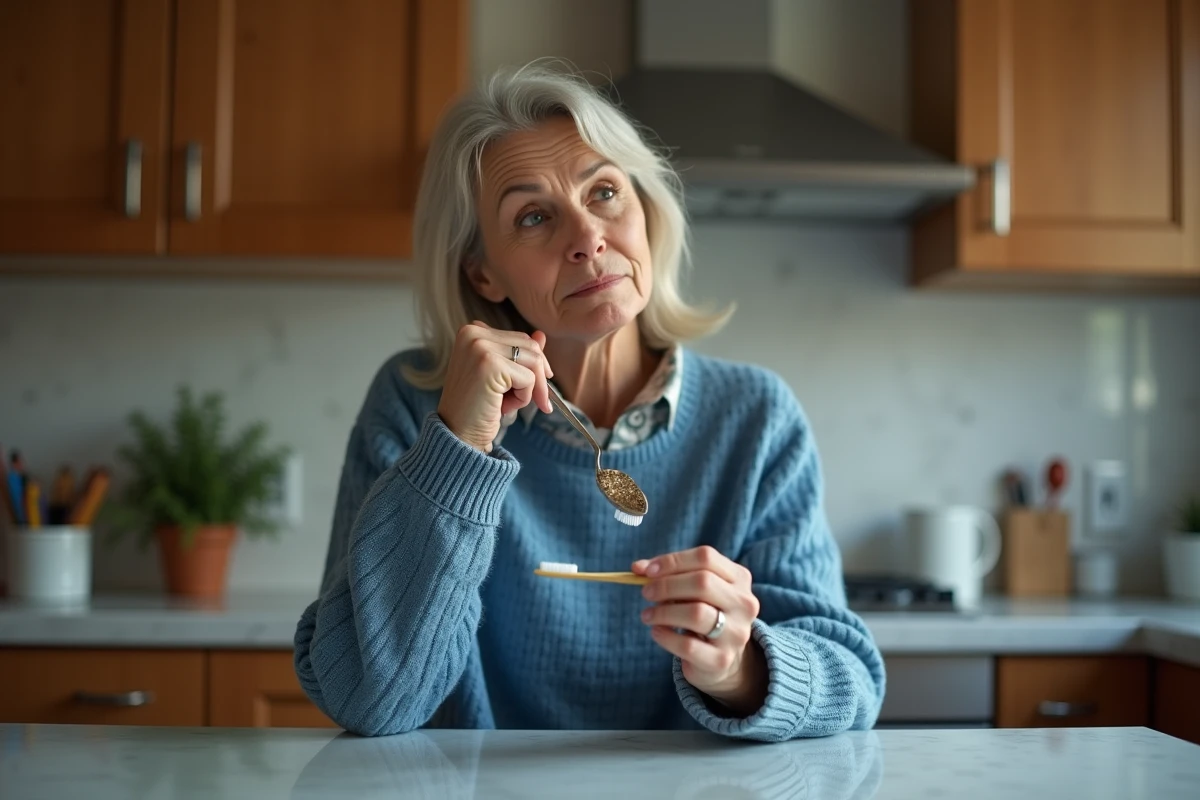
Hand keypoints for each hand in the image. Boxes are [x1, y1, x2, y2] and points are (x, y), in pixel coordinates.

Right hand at [437, 321, 553, 452]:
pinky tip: (502, 407)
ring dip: (529, 389)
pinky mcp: (490, 364)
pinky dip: (523, 398)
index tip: (531, 387)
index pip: (521, 339)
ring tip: (506, 403)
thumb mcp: (500, 374)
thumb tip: (542, 335)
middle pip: (531, 347)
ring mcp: (480, 347)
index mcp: (473, 331)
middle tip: (522, 401)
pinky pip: (529, 378)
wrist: (457, 433)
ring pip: (534, 361)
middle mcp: (474, 333)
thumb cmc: (477, 406)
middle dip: (536, 378)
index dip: (532, 366)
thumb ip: (519, 352)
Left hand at [633, 546, 766, 716]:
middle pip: (703, 582)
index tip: (648, 571)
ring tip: (647, 615)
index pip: (706, 557)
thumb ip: (668, 574)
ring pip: (696, 613)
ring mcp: (736, 633)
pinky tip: (657, 632)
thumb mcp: (693, 590)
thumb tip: (638, 567)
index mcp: (739, 578)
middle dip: (667, 585)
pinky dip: (665, 636)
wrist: (722, 659)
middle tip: (646, 593)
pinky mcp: (721, 659)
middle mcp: (744, 603)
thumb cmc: (704, 613)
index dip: (673, 561)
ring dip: (663, 611)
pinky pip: (688, 645)